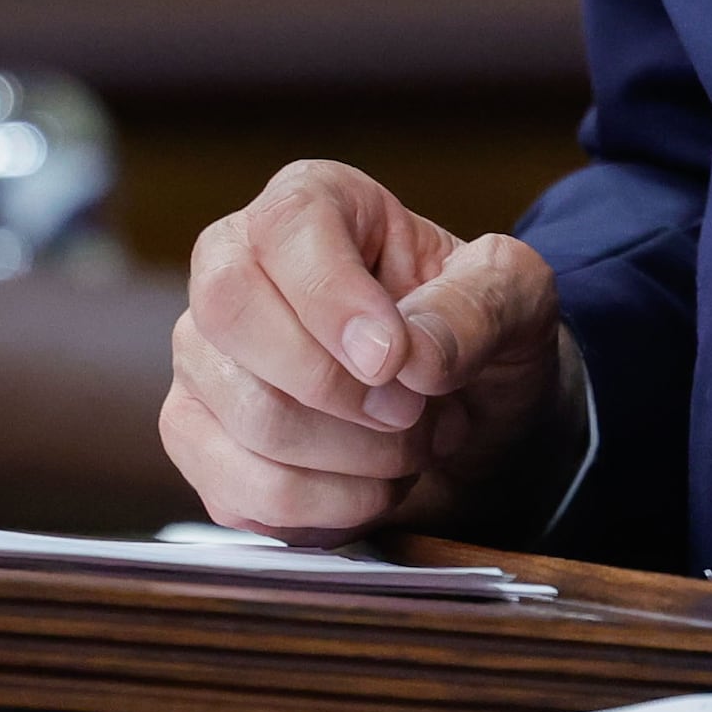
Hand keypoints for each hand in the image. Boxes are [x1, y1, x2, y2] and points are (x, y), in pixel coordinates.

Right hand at [162, 159, 571, 544]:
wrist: (469, 417)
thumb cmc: (478, 336)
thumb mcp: (515, 298)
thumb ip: (475, 306)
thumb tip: (410, 355)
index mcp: (313, 204)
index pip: (285, 228)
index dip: (332, 298)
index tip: (393, 360)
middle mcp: (235, 266)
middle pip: (231, 314)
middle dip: (338, 389)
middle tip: (413, 411)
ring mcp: (205, 357)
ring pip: (246, 415)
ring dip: (353, 457)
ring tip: (409, 445)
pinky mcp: (197, 438)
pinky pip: (237, 488)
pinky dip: (325, 508)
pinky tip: (368, 487)